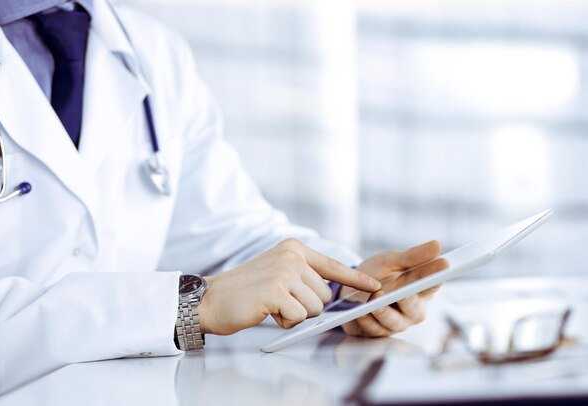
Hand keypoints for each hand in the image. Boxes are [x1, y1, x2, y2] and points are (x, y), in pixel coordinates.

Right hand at [199, 238, 380, 334]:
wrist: (212, 298)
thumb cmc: (246, 290)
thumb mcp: (278, 271)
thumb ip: (303, 275)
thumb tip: (331, 292)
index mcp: (294, 248)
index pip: (333, 266)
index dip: (356, 279)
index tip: (375, 286)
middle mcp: (293, 256)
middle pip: (325, 295)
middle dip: (306, 306)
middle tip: (279, 301)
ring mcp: (285, 272)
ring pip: (314, 308)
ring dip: (295, 314)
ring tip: (271, 305)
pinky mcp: (277, 291)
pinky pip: (298, 317)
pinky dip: (284, 321)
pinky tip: (266, 311)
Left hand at [340, 240, 447, 336]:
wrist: (350, 288)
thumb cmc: (378, 274)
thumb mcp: (393, 261)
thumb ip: (413, 256)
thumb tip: (437, 245)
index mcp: (421, 292)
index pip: (432, 284)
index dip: (436, 276)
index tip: (443, 265)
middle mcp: (411, 312)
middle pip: (414, 309)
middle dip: (408, 300)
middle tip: (403, 293)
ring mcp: (394, 325)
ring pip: (392, 322)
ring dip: (383, 311)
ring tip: (374, 299)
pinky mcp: (374, 332)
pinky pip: (371, 330)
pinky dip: (365, 321)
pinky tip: (360, 313)